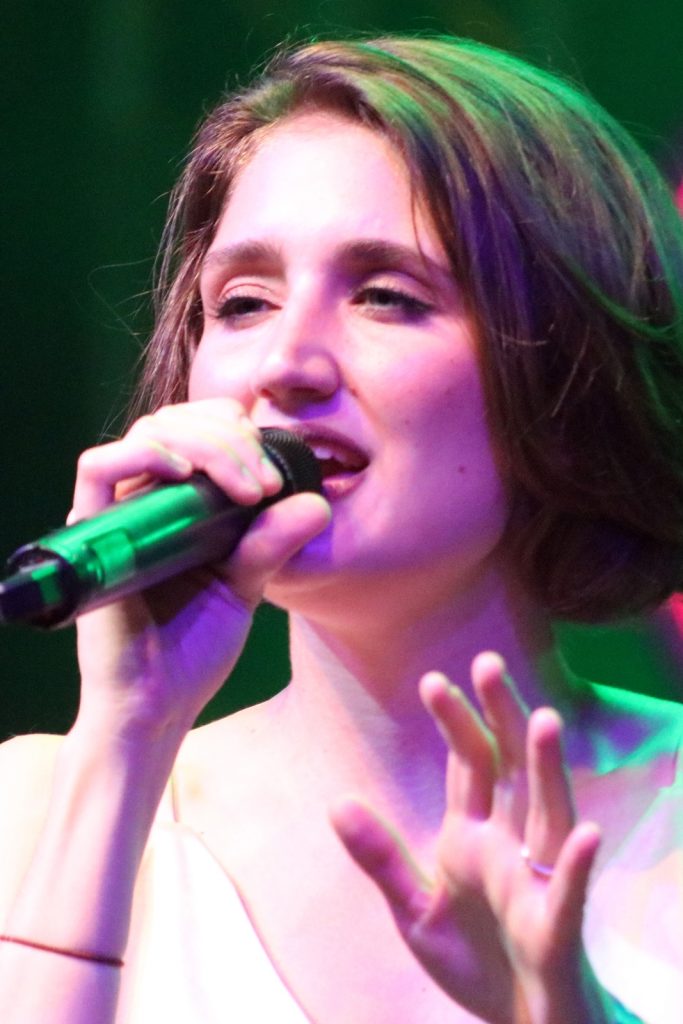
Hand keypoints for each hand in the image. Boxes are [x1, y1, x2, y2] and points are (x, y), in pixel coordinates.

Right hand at [70, 399, 329, 735]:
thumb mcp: (246, 584)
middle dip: (230, 439)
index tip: (273, 473)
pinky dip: (144, 455)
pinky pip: (98, 468)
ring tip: (246, 488)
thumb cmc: (195, 645)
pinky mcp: (91, 535)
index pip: (197, 430)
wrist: (159, 705)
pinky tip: (185, 473)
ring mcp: (116, 515)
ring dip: (205, 445)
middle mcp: (143, 500)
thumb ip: (273, 541)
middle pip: (176, 423)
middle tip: (265, 483)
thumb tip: (318, 502)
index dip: (236, 431)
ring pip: (148, 434)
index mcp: (177, 504)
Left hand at [331, 653, 606, 1023]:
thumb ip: (380, 858)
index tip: (433, 680)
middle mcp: (508, 845)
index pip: (467, 765)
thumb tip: (335, 802)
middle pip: (508, 769)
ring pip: (546, 813)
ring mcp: (535, 881)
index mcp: (472, 836)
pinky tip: (587, 835)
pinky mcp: (555, 928)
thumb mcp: (413, 910)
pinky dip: (577, 864)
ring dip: (546, 769)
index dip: (454, 722)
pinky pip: (569, 893)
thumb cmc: (474, 962)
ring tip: (545, 720)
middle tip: (488, 663)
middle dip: (500, 717)